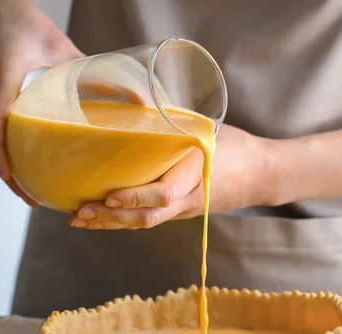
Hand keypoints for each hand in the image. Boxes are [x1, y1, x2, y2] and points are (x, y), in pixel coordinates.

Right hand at [0, 0, 83, 205]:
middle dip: (8, 171)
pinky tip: (30, 159)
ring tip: (30, 188)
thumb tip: (137, 100)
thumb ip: (97, 74)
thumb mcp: (64, 48)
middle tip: (30, 197)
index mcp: (4, 76)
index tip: (12, 176)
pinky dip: (9, 145)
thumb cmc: (29, 25)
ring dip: (8, 162)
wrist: (1, 9)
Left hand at [69, 125, 274, 228]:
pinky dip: (123, 220)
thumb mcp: (209, 130)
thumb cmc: (236, 147)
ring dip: (111, 223)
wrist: (262, 175)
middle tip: (78, 212)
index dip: (134, 198)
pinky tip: (101, 217)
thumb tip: (137, 100)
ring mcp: (185, 210)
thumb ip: (176, 123)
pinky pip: (150, 219)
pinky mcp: (181, 212)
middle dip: (111, 218)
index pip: (163, 195)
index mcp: (196, 176)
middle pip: (147, 218)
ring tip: (79, 220)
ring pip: (145, 224)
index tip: (108, 195)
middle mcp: (189, 199)